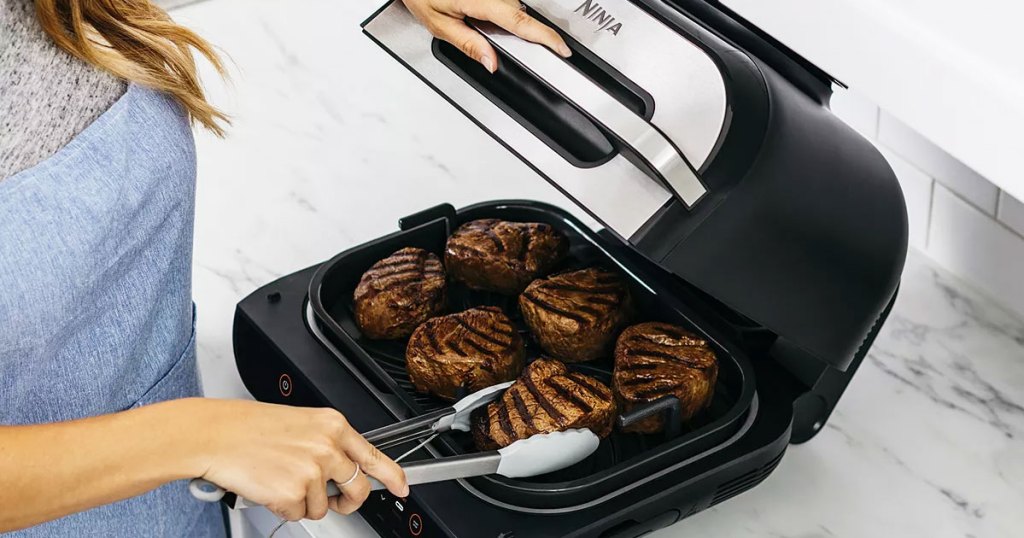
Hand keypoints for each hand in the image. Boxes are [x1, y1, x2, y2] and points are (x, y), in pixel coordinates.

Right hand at [188, 399, 407, 520]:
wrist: (214, 434)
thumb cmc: (249, 427)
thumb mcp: (301, 424)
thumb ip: (328, 443)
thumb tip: (346, 467)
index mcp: (332, 425)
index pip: (373, 455)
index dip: (393, 475)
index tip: (403, 486)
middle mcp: (327, 446)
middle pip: (358, 489)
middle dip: (348, 502)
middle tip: (333, 500)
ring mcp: (312, 471)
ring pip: (323, 507)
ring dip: (304, 502)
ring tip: (281, 478)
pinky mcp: (292, 494)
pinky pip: (299, 515)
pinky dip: (284, 508)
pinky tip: (270, 486)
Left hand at [402, 0, 570, 72]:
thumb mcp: (439, 25)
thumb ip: (468, 45)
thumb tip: (492, 63)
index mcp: (480, 0)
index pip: (520, 22)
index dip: (545, 36)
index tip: (562, 49)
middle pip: (518, 16)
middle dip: (512, 32)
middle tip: (478, 29)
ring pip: (512, 8)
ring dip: (502, 20)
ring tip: (469, 16)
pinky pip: (505, 1)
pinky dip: (498, 11)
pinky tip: (473, 10)